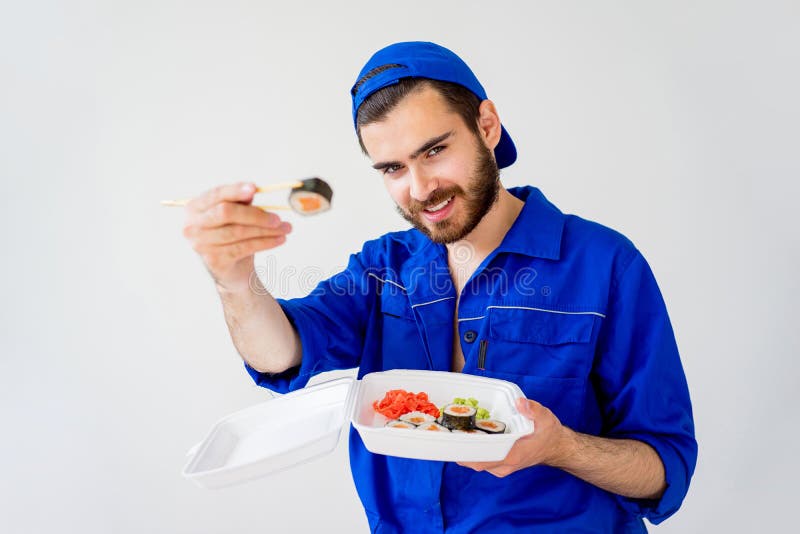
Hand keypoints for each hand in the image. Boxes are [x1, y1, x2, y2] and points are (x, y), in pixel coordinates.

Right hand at [182, 182, 291, 291]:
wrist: (231, 267)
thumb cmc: (232, 233)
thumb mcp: (236, 214)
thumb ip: (241, 201)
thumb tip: (251, 190)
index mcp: (195, 207)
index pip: (216, 194)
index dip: (235, 190)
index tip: (254, 188)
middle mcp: (193, 225)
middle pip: (226, 213)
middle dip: (255, 214)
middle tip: (277, 218)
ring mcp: (201, 244)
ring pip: (239, 232)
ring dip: (266, 230)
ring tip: (285, 228)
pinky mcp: (214, 260)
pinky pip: (244, 248)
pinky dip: (265, 243)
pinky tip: (279, 239)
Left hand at [457, 398, 572, 477]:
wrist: (555, 447)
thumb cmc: (548, 433)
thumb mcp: (545, 417)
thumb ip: (532, 409)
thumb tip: (520, 403)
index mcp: (513, 455)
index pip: (484, 459)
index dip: (466, 452)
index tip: (452, 441)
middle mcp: (504, 465)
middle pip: (474, 462)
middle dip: (458, 449)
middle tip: (444, 433)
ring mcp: (501, 467)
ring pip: (475, 462)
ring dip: (462, 450)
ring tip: (449, 433)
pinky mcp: (498, 464)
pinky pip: (480, 460)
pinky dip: (470, 451)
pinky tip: (462, 437)